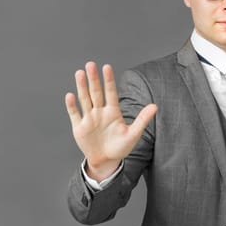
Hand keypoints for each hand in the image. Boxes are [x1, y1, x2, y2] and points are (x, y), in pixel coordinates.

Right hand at [65, 62, 156, 180]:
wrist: (106, 161)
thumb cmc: (121, 147)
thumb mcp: (134, 134)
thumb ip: (143, 119)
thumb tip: (155, 106)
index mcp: (113, 111)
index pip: (111, 92)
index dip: (108, 80)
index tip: (106, 67)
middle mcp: (100, 112)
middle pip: (96, 92)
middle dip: (93, 79)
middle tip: (90, 64)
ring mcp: (89, 118)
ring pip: (85, 99)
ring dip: (82, 87)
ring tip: (80, 73)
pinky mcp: (79, 127)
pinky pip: (75, 114)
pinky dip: (72, 106)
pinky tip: (70, 95)